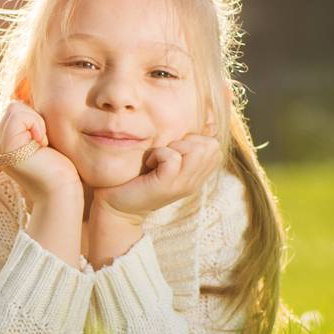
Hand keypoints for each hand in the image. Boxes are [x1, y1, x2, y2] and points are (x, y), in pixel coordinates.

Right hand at [0, 100, 81, 208]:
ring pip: (14, 108)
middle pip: (13, 107)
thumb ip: (31, 123)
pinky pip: (18, 115)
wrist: (62, 190)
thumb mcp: (41, 138)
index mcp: (4, 144)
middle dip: (35, 119)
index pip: (15, 110)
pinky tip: (41, 145)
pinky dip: (36, 124)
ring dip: (36, 122)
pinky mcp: (4, 147)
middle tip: (44, 144)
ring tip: (42, 145)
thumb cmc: (59, 167)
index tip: (44, 143)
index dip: (34, 118)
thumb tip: (26, 99)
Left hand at [93, 133, 222, 224]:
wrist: (117, 207)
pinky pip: (173, 158)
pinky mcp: (165, 185)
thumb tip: (185, 126)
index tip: (175, 147)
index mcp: (197, 176)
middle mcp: (194, 181)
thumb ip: (178, 151)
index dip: (197, 138)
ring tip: (159, 156)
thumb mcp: (163, 164)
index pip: (216, 147)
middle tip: (167, 150)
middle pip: (212, 145)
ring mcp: (182, 185)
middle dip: (188, 139)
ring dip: (175, 145)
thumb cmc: (137, 180)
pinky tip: (149, 163)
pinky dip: (159, 153)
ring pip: (196, 150)